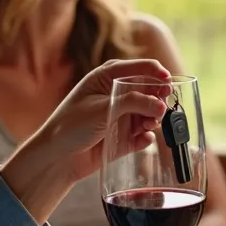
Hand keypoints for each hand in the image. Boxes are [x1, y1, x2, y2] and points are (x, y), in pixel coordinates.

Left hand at [1, 59, 170, 222]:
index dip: (157, 72)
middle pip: (149, 90)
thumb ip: (134, 103)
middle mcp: (116, 94)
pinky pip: (143, 134)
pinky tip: (143, 139)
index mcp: (108, 77)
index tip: (169, 83)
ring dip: (153, 118)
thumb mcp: (103, 108)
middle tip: (161, 108)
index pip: (140, 67)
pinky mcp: (123, 136)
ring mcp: (121, 115)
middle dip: (158, 99)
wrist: (56, 158)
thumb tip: (162, 105)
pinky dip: (146, 136)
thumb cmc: (71, 125)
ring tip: (148, 126)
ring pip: (149, 112)